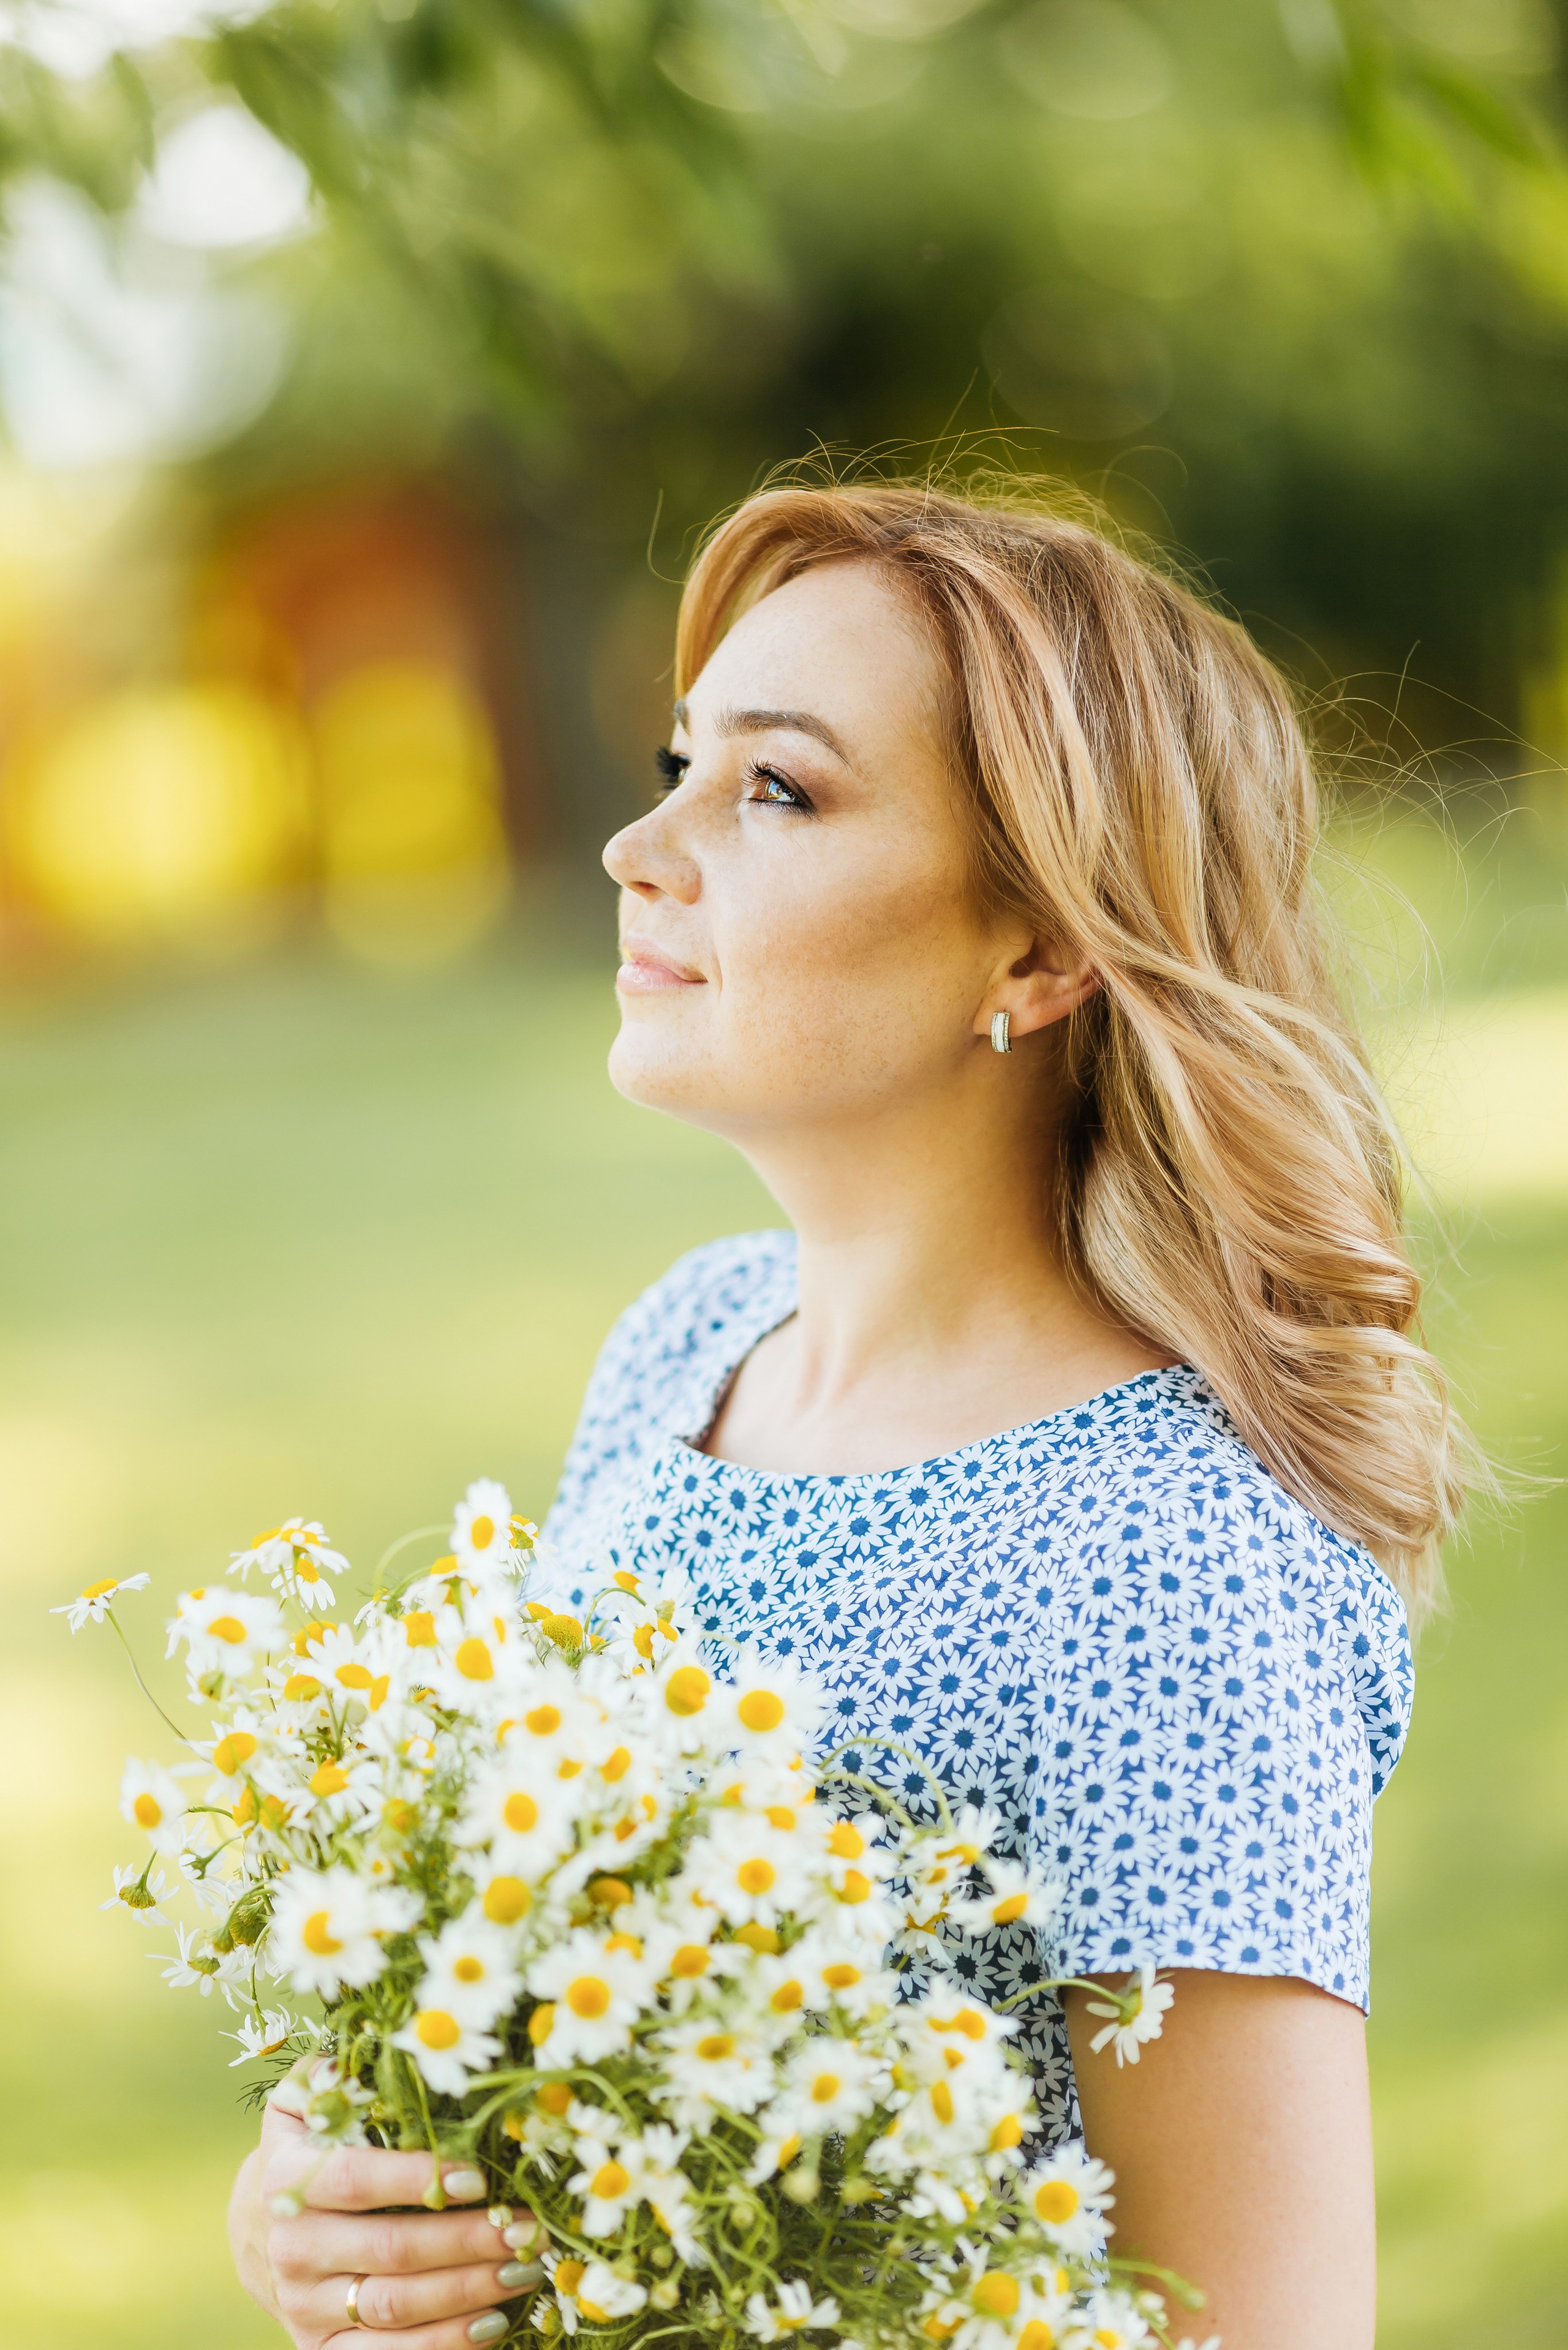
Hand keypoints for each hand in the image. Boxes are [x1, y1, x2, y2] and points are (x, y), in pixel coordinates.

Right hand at [230, 2074, 546, 2347]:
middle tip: (526, 2229)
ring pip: (395, 2308)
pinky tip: (491, 2322)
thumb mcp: (307, 2105)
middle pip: (391, 2251)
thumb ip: (336, 2074)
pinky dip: (443, 2346)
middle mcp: (292, 2249)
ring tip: (524, 2269)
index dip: (418, 2179)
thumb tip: (379, 2037)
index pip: (357, 2180)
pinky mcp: (320, 2348)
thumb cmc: (308, 2152)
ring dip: (467, 2292)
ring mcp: (305, 2306)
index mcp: (288, 2181)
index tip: (479, 2175)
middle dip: (467, 2241)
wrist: (259, 2231)